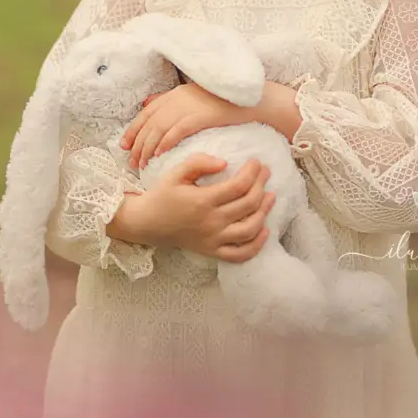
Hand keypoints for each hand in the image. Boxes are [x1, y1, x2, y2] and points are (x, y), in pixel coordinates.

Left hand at [120, 83, 253, 169]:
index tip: (124, 145)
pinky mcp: (200, 116)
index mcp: (176, 93)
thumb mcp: (194, 97)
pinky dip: (166, 142)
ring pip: (159, 128)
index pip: (147, 112)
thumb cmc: (225, 102)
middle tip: (130, 161)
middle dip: (137, 143)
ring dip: (148, 147)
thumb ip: (172, 100)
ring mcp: (189, 106)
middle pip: (149, 122)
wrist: (251, 100)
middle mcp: (178, 98)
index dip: (133, 129)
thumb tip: (148, 103)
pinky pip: (177, 130)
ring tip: (142, 164)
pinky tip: (159, 154)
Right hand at [127, 154, 275, 261]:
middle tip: (266, 172)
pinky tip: (264, 230)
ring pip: (249, 229)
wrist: (146, 223)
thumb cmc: (163, 195)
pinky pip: (240, 254)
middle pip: (248, 204)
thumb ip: (199, 163)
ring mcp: (213, 240)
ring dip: (264, 212)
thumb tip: (225, 163)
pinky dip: (256, 245)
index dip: (253, 172)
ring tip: (270, 196)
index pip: (238, 186)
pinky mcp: (212, 251)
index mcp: (203, 201)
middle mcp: (211, 222)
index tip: (257, 162)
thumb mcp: (176, 173)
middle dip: (261, 185)